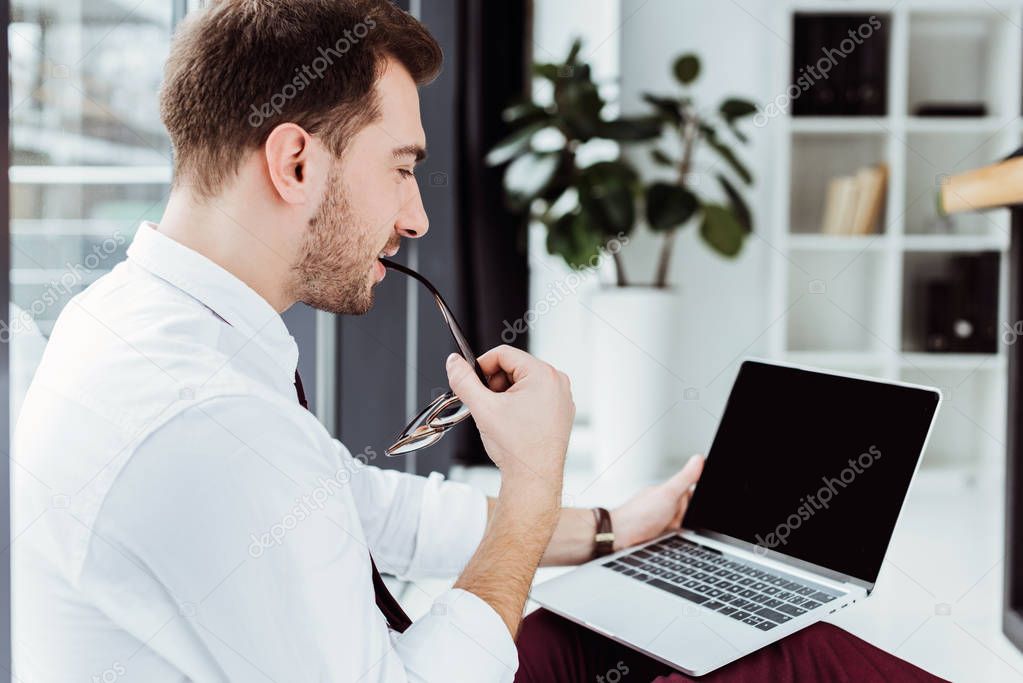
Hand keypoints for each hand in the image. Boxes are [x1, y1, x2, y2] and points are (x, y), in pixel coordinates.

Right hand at [446, 345, 574, 494]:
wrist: (533, 479)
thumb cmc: (517, 447)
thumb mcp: (483, 408)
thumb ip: (464, 380)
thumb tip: (454, 362)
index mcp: (543, 374)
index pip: (504, 354)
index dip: (481, 366)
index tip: (472, 382)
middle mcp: (557, 382)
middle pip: (514, 367)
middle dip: (495, 383)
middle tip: (487, 405)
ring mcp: (561, 398)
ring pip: (523, 383)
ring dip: (505, 395)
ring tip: (500, 417)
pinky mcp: (560, 412)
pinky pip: (534, 397)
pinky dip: (519, 405)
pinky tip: (513, 424)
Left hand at [611, 454, 704, 549]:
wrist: (620, 537)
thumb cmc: (639, 514)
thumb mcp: (668, 493)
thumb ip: (686, 477)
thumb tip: (699, 458)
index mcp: (670, 490)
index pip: (694, 493)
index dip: (693, 503)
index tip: (682, 508)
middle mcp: (667, 503)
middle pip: (691, 512)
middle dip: (687, 519)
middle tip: (673, 519)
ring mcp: (664, 519)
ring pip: (685, 525)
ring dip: (680, 530)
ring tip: (665, 529)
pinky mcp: (662, 534)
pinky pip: (676, 536)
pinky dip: (674, 537)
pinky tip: (665, 537)